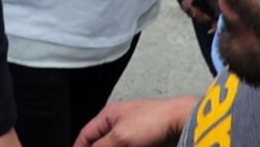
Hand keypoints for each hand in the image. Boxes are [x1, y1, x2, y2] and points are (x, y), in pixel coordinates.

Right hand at [73, 97, 196, 146]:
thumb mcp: (121, 137)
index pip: (85, 134)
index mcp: (108, 116)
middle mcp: (117, 124)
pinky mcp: (143, 142)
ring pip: (114, 146)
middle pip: (99, 143)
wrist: (181, 122)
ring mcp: (131, 133)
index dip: (78, 146)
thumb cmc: (153, 120)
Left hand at [174, 0, 216, 25]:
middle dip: (203, 15)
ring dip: (196, 11)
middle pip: (212, 10)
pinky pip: (196, 1)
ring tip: (187, 8)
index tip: (211, 29)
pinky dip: (191, 5)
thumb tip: (189, 5)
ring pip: (203, 6)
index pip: (221, 7)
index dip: (218, 19)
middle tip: (192, 12)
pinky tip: (186, 4)